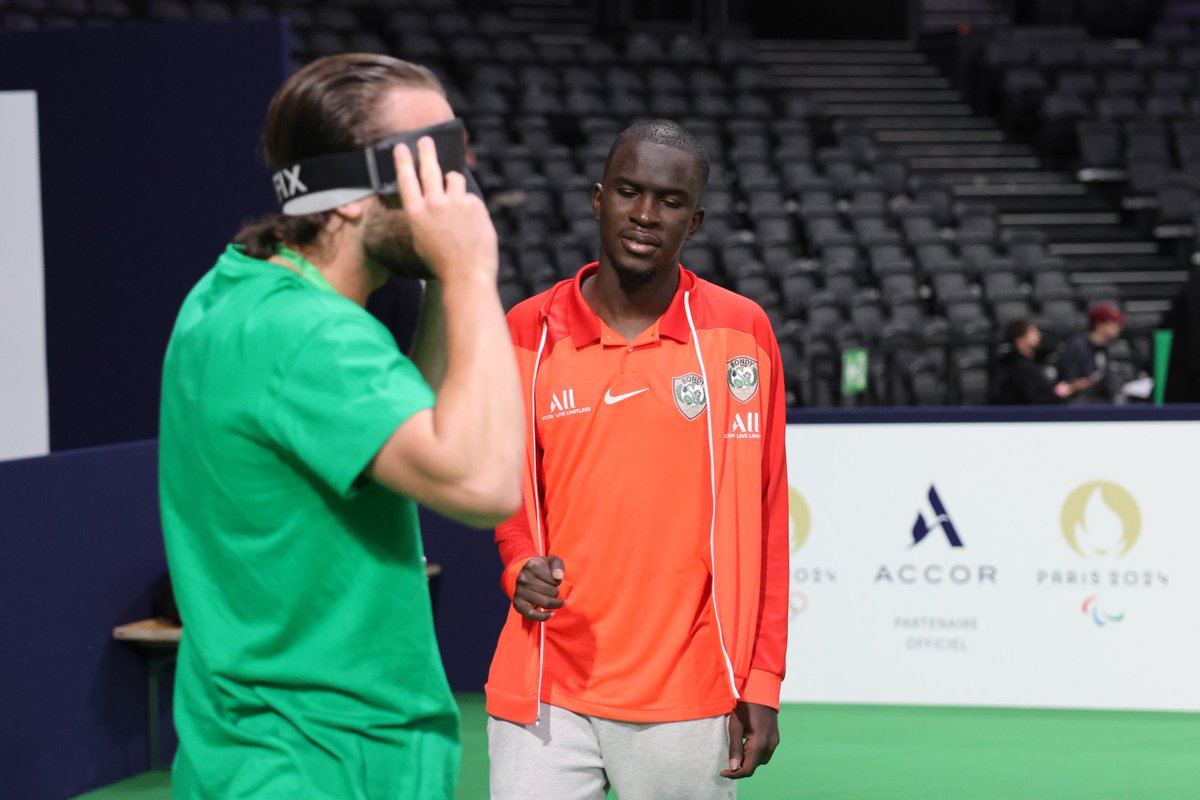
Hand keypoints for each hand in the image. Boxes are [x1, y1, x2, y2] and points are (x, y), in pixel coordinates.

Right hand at [393, 136, 497, 281]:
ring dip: (454, 184)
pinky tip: (471, 225)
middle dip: (426, 150)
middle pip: (430, 168)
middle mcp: (434, 203)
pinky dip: (471, 206)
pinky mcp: (475, 205)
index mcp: (416, 213)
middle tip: (426, 140)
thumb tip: (429, 199)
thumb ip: (423, 216)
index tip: (402, 147)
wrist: (466, 275)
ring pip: (454, 178)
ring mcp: (456, 203)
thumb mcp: (420, 239)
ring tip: (456, 203)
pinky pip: (471, 197)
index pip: (406, 179)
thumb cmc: (441, 263)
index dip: (403, 161)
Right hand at [513, 556, 564, 621]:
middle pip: (551, 592)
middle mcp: (523, 578)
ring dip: (554, 604)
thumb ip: (558, 566)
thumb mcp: (553, 561)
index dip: (558, 582)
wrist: (528, 575)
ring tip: (556, 601)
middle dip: (557, 593)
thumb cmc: (544, 568)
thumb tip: (558, 577)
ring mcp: (519, 591)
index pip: (555, 580)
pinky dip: (543, 616)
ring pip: (544, 603)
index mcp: (531, 566)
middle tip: (554, 590)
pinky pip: (531, 614)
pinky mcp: (517, 604)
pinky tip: (551, 614)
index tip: (555, 580)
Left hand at [720, 701, 779, 779]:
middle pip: (754, 766)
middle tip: (729, 755)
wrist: (761, 691)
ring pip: (760, 760)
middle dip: (741, 765)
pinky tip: (747, 742)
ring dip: (748, 759)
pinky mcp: (776, 738)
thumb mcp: (735, 727)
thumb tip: (733, 768)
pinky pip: (765, 752)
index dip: (734, 774)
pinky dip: (755, 753)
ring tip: (739, 746)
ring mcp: (774, 742)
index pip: (747, 770)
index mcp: (759, 744)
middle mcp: (770, 746)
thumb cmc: (745, 708)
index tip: (722, 772)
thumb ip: (735, 748)